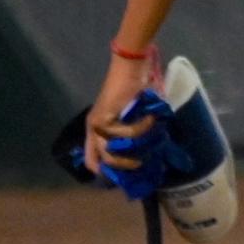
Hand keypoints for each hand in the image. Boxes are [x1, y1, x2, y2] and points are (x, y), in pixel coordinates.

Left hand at [84, 49, 157, 174]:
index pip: (92, 161)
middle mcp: (94, 129)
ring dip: (136, 147)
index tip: (124, 177)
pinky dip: (143, 128)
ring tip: (149, 140)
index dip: (106, 172)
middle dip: (125, 165)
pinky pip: (127, 133)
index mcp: (96, 130)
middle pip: (105, 161)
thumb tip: (145, 156)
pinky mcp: (104, 117)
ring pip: (114, 150)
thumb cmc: (134, 89)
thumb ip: (134, 134)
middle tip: (142, 163)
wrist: (131, 66)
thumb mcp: (132, 116)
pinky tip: (150, 119)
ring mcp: (97, 124)